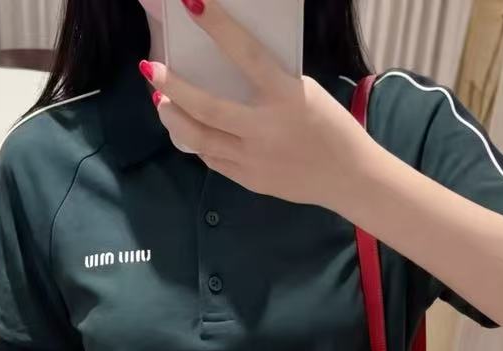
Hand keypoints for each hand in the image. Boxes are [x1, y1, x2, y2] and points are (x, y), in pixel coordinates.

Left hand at [143, 0, 375, 209]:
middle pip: (207, 108)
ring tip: (162, 101)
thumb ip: (268, 82)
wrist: (349, 177)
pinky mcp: (250, 180)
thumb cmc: (330, 127)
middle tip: (153, 70)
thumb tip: (229, 66)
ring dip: (174, 118)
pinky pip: (212, 159)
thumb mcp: (305, 93)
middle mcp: (266, 130)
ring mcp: (255, 159)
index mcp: (286, 97)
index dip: (219, 28)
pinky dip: (196, 141)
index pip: (247, 56)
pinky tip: (187, 129)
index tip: (192, 3)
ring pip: (200, 138)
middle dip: (173, 87)